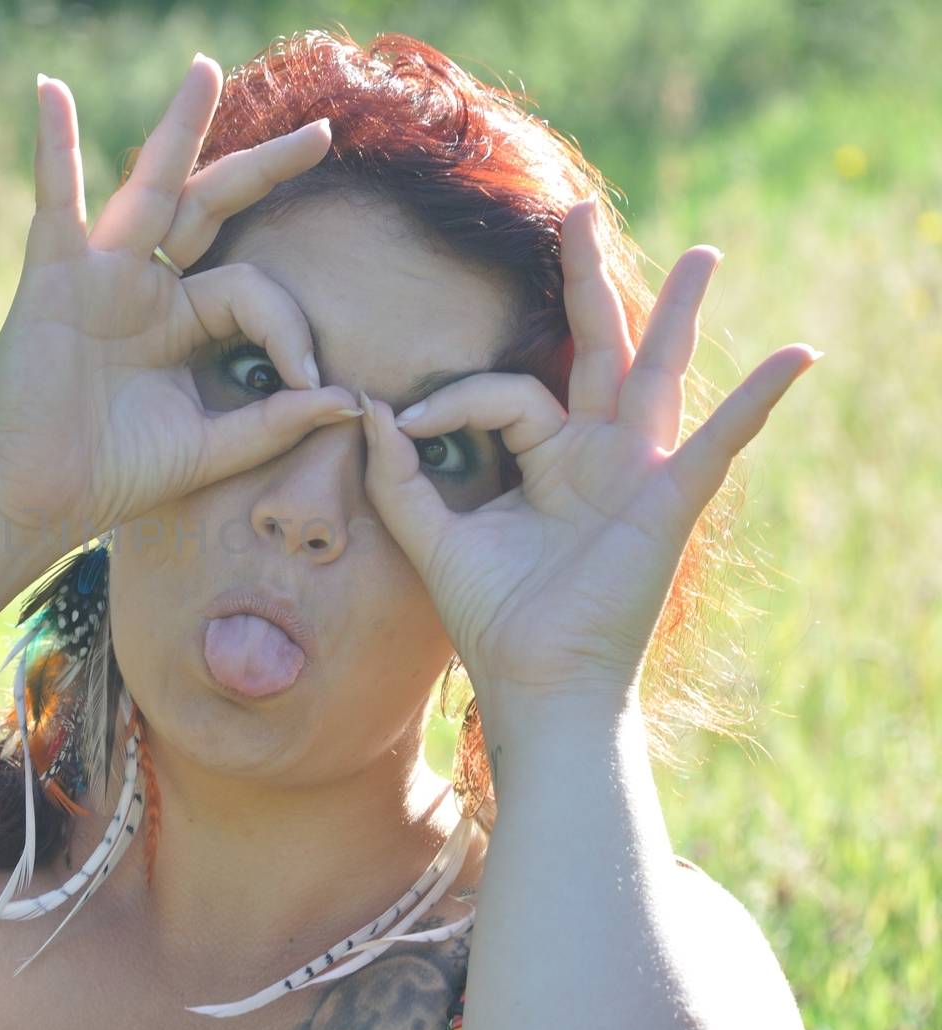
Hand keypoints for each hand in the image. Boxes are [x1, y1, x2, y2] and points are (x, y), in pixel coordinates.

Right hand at [0, 54, 358, 550]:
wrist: (35, 501)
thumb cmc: (114, 476)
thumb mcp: (211, 447)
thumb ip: (276, 422)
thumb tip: (352, 399)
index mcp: (182, 322)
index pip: (253, 290)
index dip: (291, 326)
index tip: (310, 380)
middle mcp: (146, 287)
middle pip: (213, 208)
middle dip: (266, 169)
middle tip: (324, 133)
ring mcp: (100, 276)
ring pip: (150, 189)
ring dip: (178, 128)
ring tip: (203, 71)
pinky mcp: (53, 278)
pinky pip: (56, 202)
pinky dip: (53, 148)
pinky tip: (51, 94)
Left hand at [357, 197, 819, 724]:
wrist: (532, 683)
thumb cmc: (491, 617)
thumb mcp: (432, 537)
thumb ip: (398, 476)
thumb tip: (367, 411)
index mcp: (544, 458)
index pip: (504, 391)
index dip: (453, 400)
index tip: (405, 428)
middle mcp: (593, 455)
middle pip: (592, 350)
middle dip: (584, 281)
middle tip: (577, 211)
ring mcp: (634, 473)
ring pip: (655, 374)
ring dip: (675, 313)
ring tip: (702, 255)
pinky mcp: (664, 502)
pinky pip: (716, 442)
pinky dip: (754, 400)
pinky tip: (796, 355)